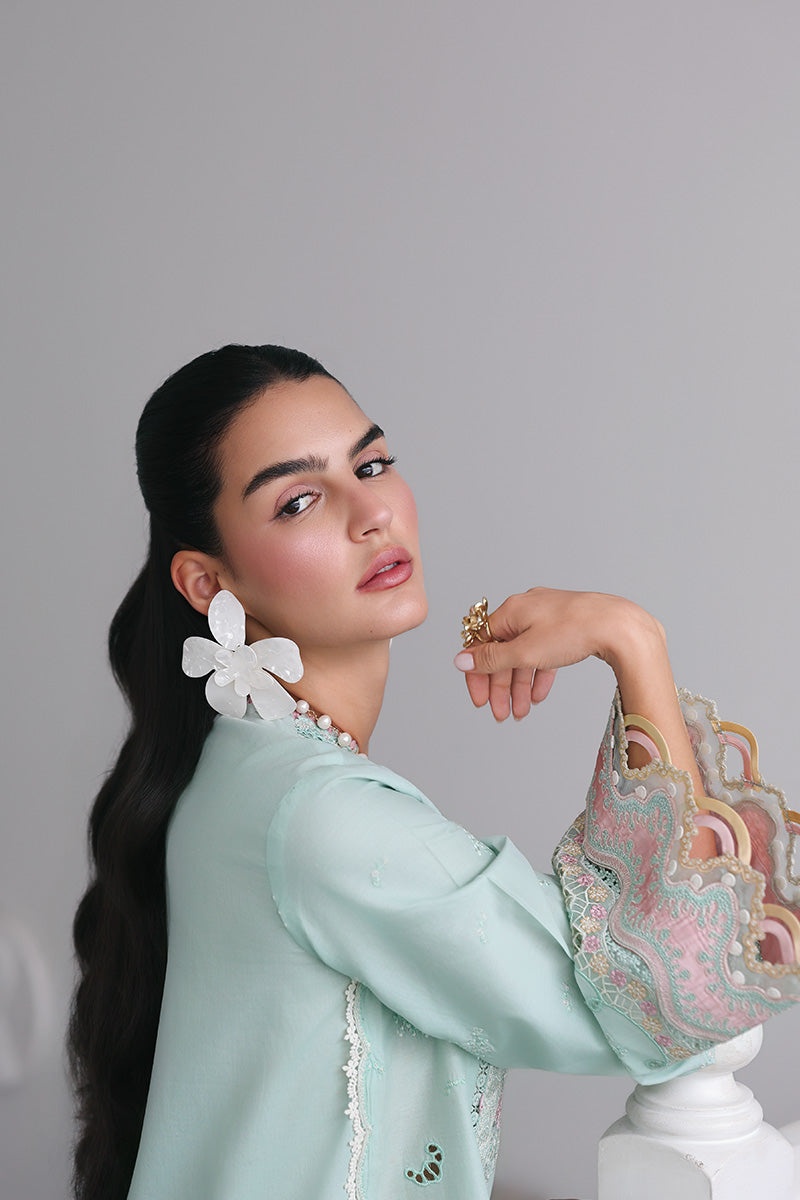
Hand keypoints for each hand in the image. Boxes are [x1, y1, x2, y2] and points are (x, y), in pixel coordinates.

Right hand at [453, 588, 658, 721]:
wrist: (619, 625)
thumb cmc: (574, 630)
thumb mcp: (526, 651)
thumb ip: (492, 659)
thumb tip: (460, 660)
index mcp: (511, 611)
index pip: (482, 644)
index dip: (477, 675)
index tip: (480, 700)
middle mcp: (526, 610)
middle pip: (502, 652)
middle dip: (500, 686)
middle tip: (500, 713)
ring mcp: (547, 617)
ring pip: (523, 655)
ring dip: (519, 685)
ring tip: (520, 712)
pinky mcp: (565, 626)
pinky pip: (543, 652)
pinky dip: (538, 674)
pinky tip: (539, 696)